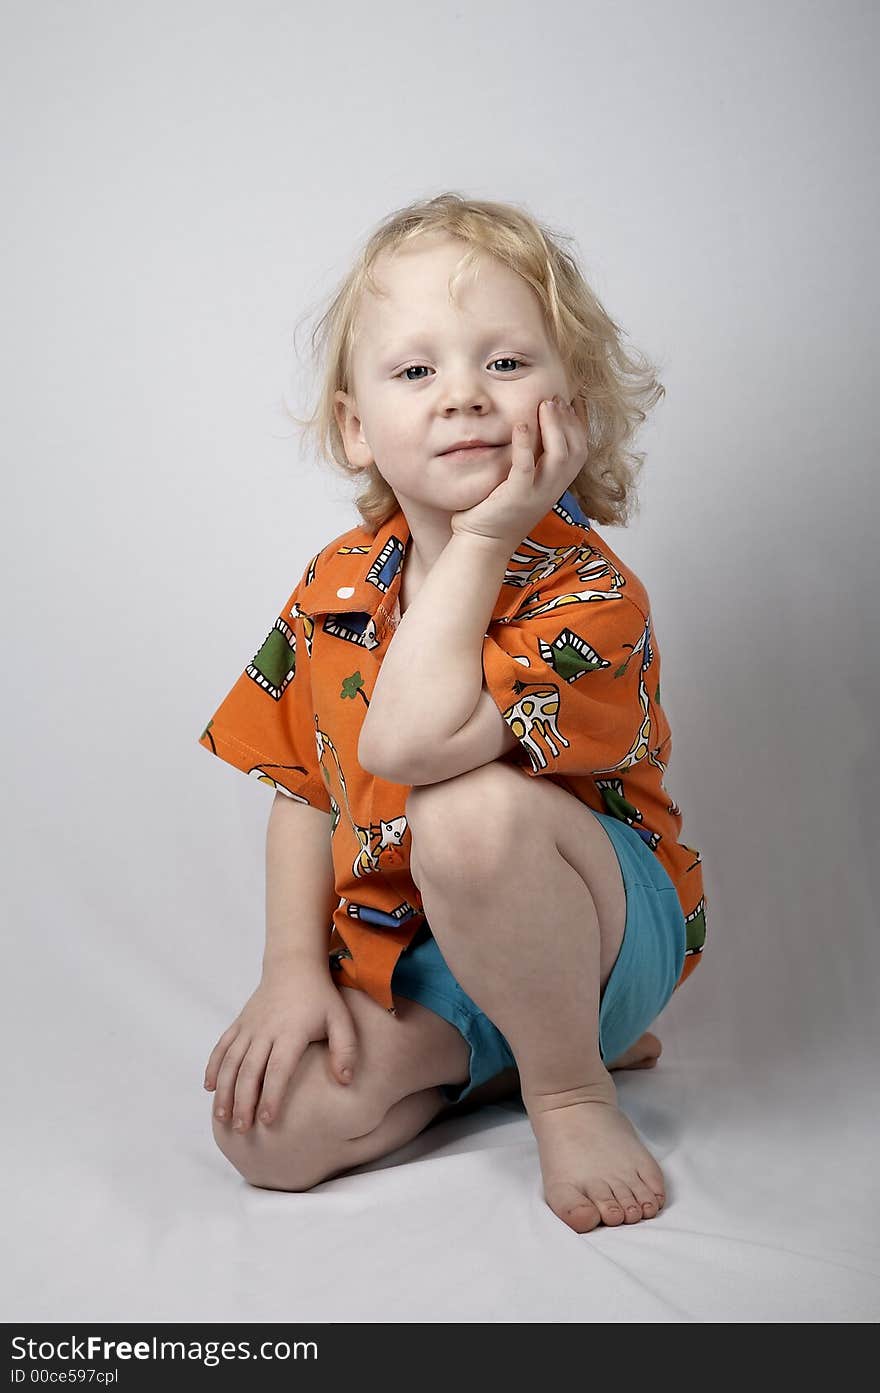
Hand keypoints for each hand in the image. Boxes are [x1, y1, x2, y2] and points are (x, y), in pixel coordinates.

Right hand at [203, 959, 357, 1131]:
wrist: (294, 965)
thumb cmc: (321, 997)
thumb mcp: (341, 1019)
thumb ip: (346, 1049)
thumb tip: (344, 1081)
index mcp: (291, 1032)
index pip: (278, 1069)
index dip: (271, 1096)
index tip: (268, 1121)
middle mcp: (265, 1030)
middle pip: (249, 1071)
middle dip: (243, 1102)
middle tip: (243, 1130)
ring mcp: (249, 1026)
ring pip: (230, 1062)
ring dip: (224, 1091)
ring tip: (223, 1118)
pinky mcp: (239, 1023)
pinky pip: (222, 1047)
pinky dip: (213, 1067)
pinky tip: (209, 1088)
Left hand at [449, 395, 586, 549]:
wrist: (483, 544)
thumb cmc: (497, 509)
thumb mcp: (523, 481)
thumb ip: (531, 458)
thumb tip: (528, 424)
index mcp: (557, 484)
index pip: (580, 449)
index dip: (580, 423)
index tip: (571, 399)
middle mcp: (553, 489)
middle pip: (576, 449)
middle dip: (569, 420)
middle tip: (555, 398)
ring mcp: (537, 494)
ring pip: (559, 456)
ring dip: (555, 427)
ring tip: (545, 405)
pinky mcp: (516, 497)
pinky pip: (526, 467)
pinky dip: (526, 445)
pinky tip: (522, 424)